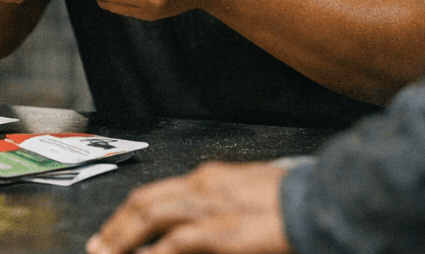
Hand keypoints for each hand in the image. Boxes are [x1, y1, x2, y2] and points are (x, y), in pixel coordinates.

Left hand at [87, 162, 290, 253]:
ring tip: (106, 253)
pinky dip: (154, 252)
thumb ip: (219, 206)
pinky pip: (176, 242)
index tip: (116, 228)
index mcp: (211, 178)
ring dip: (123, 236)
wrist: (325, 201)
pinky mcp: (222, 232)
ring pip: (151, 215)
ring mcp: (211, 207)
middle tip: (99, 245)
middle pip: (145, 200)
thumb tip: (192, 232)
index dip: (131, 211)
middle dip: (117, 224)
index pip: (159, 192)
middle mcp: (204, 186)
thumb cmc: (295, 203)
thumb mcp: (250, 196)